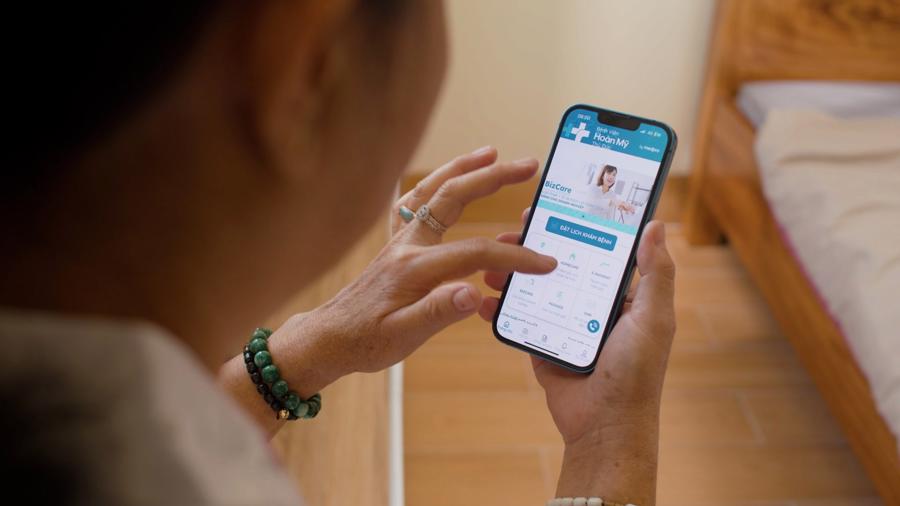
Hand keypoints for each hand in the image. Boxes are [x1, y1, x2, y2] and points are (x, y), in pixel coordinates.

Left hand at [269, 147, 557, 391]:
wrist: (329, 339)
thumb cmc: (364, 342)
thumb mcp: (402, 337)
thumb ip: (437, 313)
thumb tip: (474, 294)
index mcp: (413, 268)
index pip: (475, 253)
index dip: (514, 257)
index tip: (545, 263)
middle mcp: (406, 245)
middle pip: (453, 198)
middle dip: (493, 178)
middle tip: (528, 166)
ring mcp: (399, 241)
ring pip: (432, 191)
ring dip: (462, 168)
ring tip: (492, 154)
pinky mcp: (395, 245)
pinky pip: (414, 204)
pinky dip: (434, 185)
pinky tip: (447, 180)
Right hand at [480, 216, 674, 503]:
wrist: (604, 427)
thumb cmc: (636, 373)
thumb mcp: (653, 319)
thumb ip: (655, 274)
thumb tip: (656, 225)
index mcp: (620, 294)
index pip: (596, 249)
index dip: (577, 225)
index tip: (556, 204)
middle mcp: (590, 304)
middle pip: (559, 263)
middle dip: (535, 244)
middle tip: (514, 228)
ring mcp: (563, 323)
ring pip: (534, 286)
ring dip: (511, 271)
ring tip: (491, 260)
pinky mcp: (541, 343)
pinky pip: (517, 319)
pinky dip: (498, 307)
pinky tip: (482, 297)